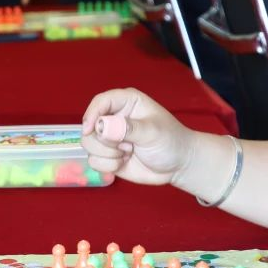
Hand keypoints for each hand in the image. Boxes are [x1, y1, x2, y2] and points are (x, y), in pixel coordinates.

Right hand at [80, 88, 194, 185]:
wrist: (179, 165)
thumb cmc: (171, 141)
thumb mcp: (152, 132)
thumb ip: (128, 128)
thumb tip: (101, 126)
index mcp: (127, 102)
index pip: (101, 101)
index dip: (92, 114)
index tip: (90, 130)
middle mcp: (114, 118)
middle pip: (90, 126)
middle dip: (105, 141)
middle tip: (127, 146)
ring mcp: (110, 138)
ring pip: (89, 144)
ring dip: (107, 154)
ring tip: (128, 153)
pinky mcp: (108, 156)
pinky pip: (94, 161)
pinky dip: (108, 166)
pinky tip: (125, 162)